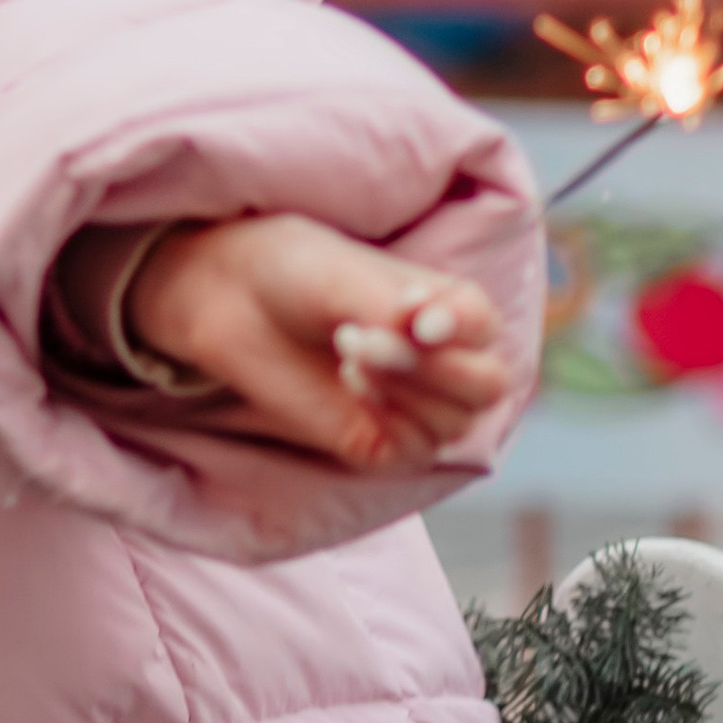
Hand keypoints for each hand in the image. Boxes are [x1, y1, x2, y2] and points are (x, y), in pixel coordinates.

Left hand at [125, 214, 508, 473]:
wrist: (236, 301)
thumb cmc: (298, 274)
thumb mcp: (345, 278)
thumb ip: (390, 307)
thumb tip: (426, 331)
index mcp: (449, 309)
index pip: (485, 325)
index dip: (461, 326)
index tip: (415, 317)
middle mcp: (444, 359)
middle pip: (486, 385)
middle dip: (436, 367)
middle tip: (366, 339)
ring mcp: (415, 403)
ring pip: (456, 422)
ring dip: (406, 389)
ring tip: (349, 351)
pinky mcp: (382, 438)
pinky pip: (417, 449)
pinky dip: (392, 419)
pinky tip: (352, 384)